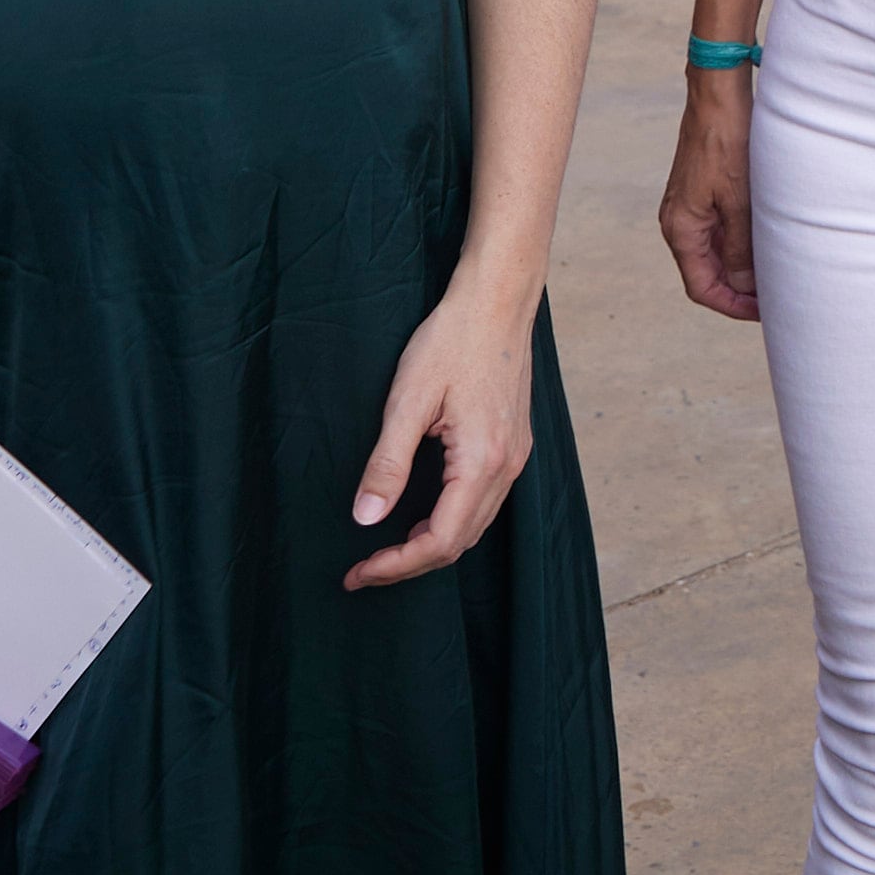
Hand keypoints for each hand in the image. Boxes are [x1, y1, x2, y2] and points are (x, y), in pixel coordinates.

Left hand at [345, 285, 538, 588]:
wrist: (497, 301)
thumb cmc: (452, 342)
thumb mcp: (408, 401)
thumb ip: (387, 464)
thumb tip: (366, 518)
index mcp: (482, 460)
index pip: (440, 539)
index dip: (396, 565)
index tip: (358, 572)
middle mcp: (508, 466)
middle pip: (460, 542)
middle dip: (410, 564)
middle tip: (363, 570)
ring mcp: (516, 456)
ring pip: (475, 526)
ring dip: (431, 545)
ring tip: (386, 550)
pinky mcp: (514, 445)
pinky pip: (484, 502)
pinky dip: (451, 521)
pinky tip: (422, 515)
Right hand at [658, 75, 759, 320]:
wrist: (719, 97)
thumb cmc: (727, 143)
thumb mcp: (739, 201)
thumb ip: (741, 248)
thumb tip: (744, 288)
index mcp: (681, 229)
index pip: (702, 287)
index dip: (733, 306)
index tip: (764, 313)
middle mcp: (680, 223)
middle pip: (708, 274)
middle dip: (740, 292)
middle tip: (777, 299)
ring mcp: (692, 209)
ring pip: (717, 254)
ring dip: (743, 269)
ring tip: (777, 275)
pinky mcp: (704, 195)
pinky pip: (721, 232)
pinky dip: (742, 246)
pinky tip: (768, 246)